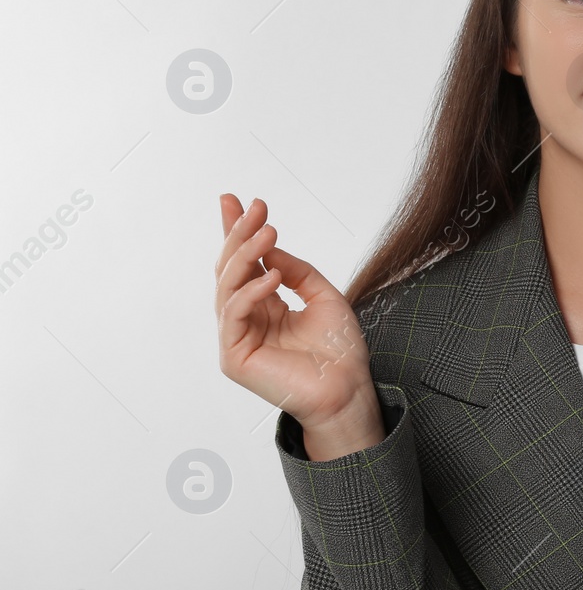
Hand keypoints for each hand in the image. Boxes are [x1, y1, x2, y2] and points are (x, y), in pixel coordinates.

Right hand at [214, 194, 383, 458]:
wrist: (348, 389)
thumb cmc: (340, 350)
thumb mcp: (323, 295)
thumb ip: (296, 270)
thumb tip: (268, 243)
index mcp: (265, 305)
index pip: (245, 263)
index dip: (238, 231)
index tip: (237, 200)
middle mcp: (247, 318)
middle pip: (231, 269)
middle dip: (239, 235)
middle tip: (254, 208)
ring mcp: (237, 337)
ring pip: (227, 286)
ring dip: (245, 255)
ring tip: (267, 233)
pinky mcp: (234, 356)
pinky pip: (234, 314)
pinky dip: (251, 290)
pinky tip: (271, 275)